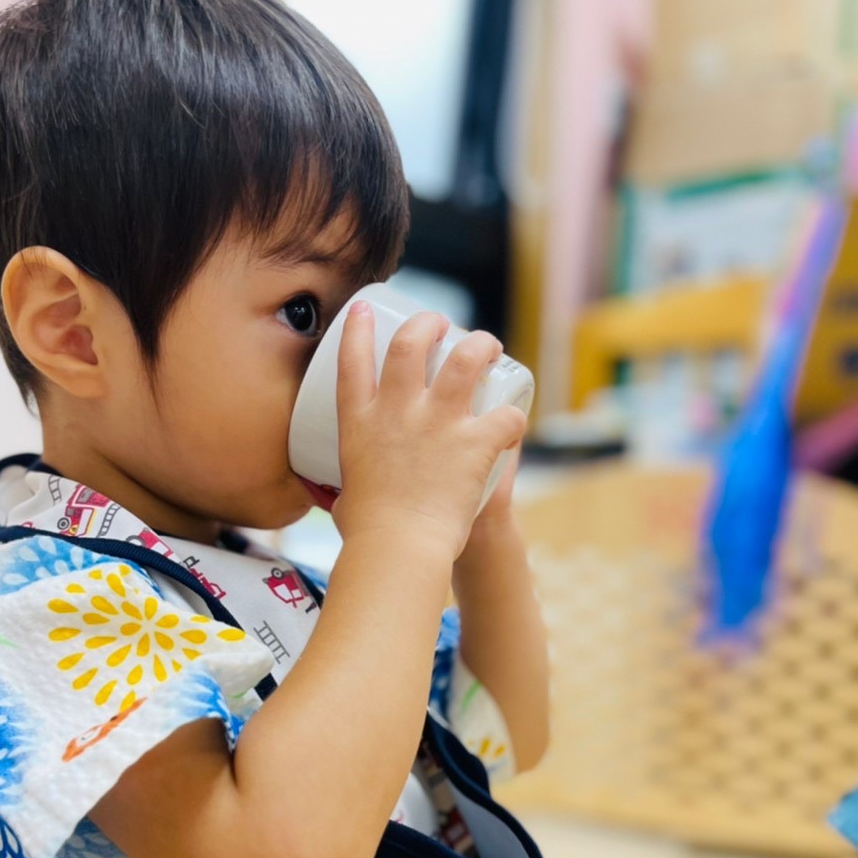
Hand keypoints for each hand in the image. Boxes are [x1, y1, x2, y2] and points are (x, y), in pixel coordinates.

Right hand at [333, 304, 527, 560]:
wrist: (398, 549)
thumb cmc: (369, 536)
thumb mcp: (346, 502)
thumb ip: (347, 495)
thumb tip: (341, 504)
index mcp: (360, 424)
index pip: (353, 360)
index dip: (358, 328)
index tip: (366, 307)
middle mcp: (397, 411)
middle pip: (411, 343)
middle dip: (429, 324)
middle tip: (441, 324)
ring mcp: (437, 422)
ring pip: (466, 359)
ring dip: (481, 345)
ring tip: (490, 347)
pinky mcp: (474, 441)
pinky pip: (507, 416)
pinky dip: (514, 419)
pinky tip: (516, 423)